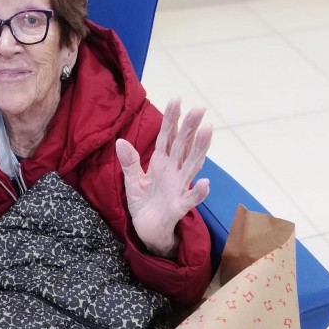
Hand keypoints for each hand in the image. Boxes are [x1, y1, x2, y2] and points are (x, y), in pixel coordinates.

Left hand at [116, 98, 211, 257]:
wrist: (147, 230)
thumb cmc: (144, 203)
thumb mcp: (133, 181)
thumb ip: (129, 162)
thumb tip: (120, 141)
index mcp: (162, 163)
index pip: (167, 137)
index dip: (172, 119)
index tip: (176, 99)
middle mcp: (174, 171)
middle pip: (183, 146)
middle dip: (189, 127)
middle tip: (198, 108)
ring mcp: (179, 188)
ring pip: (192, 165)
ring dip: (200, 149)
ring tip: (208, 130)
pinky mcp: (179, 206)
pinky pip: (190, 198)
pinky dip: (198, 192)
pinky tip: (206, 183)